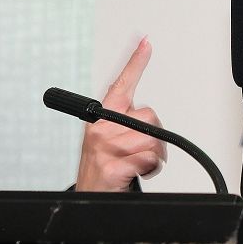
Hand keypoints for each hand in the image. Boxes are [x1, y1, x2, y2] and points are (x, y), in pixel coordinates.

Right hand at [74, 37, 166, 191]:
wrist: (87, 201)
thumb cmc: (103, 172)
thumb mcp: (109, 144)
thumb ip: (125, 125)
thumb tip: (149, 119)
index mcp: (101, 119)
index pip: (121, 85)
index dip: (135, 62)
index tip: (146, 42)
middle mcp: (101, 129)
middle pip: (150, 116)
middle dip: (154, 136)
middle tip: (140, 153)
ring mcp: (105, 147)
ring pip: (153, 138)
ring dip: (154, 156)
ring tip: (137, 165)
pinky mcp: (112, 165)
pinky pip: (149, 158)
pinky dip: (150, 168)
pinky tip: (136, 173)